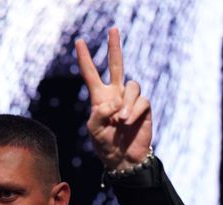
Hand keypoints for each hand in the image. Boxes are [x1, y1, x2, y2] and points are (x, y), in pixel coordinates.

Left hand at [75, 27, 152, 170]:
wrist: (123, 158)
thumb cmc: (105, 144)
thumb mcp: (94, 130)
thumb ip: (99, 114)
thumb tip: (115, 102)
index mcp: (99, 97)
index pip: (91, 74)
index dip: (85, 59)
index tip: (79, 42)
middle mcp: (115, 94)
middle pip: (117, 65)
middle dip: (114, 47)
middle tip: (112, 29)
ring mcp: (130, 100)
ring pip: (132, 86)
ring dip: (125, 103)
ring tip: (120, 121)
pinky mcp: (143, 107)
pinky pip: (142, 100)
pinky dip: (134, 111)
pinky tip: (129, 122)